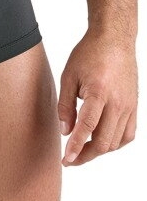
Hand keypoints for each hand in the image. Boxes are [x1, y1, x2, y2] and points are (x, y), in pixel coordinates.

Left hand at [57, 30, 137, 165]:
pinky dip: (115, 143)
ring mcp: (129, 106)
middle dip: (85, 155)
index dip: (76, 147)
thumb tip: (65, 131)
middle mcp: (118, 103)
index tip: (67, 159)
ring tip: (82, 148)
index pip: (87, 127)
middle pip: (104, 141)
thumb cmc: (89, 54)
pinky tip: (102, 140)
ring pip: (116, 142)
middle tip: (71, 159)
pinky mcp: (134, 107)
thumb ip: (66, 104)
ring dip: (99, 150)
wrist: (114, 40)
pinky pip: (128, 134)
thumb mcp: (69, 75)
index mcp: (99, 92)